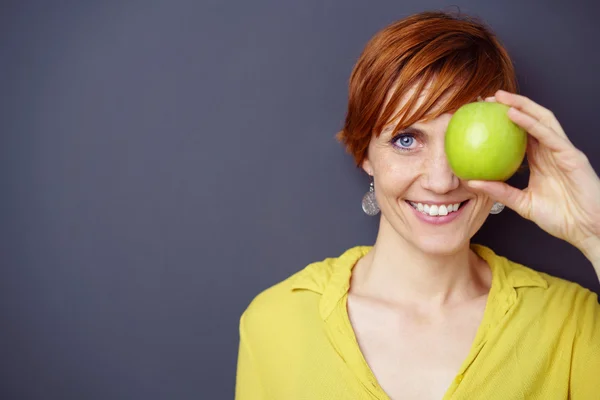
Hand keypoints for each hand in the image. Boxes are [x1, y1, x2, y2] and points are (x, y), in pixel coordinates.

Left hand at [467, 90, 599, 259]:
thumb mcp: (522, 203)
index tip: (482, 114)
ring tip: (499, 98)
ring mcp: (562, 150)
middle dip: (511, 105)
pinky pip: (548, 135)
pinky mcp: (571, 155)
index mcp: (541, 160)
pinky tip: (513, 114)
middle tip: (487, 98)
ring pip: (541, 119)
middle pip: (531, 119)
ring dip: (521, 105)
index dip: (503, 122)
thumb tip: (471, 182)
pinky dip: (530, 122)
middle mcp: (551, 151)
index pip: (521, 134)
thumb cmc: (561, 218)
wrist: (587, 229)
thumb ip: (499, 192)